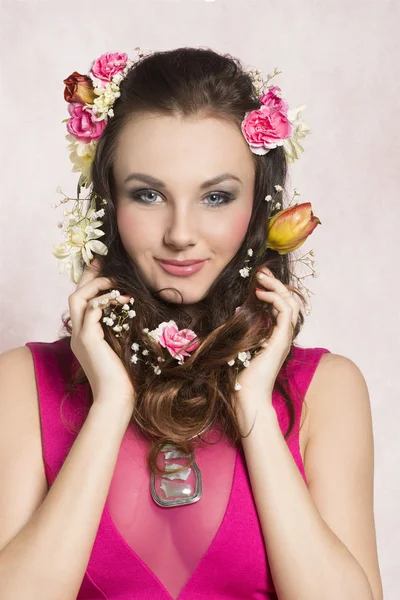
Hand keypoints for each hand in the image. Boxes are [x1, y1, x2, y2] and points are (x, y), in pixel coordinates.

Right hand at [68, 257, 135, 413]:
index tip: (104, 269)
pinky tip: (123, 299)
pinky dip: (105, 300)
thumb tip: (137, 314)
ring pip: (77, 298)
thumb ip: (122, 332)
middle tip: (103, 263)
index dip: (90, 284)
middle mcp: (78, 334)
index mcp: (85, 336)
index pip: (81, 302)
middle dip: (89, 277)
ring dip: (97, 286)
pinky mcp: (88, 340)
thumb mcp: (123, 348)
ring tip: (115, 282)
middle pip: (74, 295)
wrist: (116, 398)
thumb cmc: (124, 377)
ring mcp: (80, 336)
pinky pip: (91, 310)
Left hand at [235, 266, 300, 407]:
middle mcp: (284, 335)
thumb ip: (244, 327)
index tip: (259, 279)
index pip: (282, 306)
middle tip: (261, 272)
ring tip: (260, 279)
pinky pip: (286, 311)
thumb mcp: (241, 343)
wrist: (247, 395)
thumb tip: (239, 309)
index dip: (273, 290)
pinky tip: (259, 295)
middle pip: (290, 301)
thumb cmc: (241, 375)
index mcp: (276, 336)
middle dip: (276, 283)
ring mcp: (284, 337)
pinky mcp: (281, 339)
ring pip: (291, 303)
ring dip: (277, 287)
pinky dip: (274, 298)